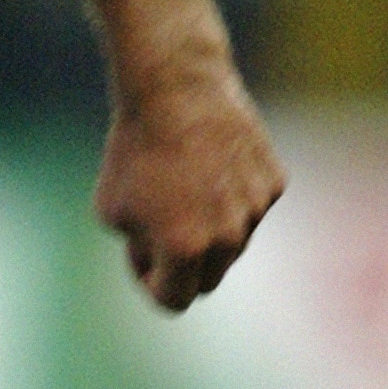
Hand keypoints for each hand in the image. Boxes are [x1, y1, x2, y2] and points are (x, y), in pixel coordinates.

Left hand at [94, 63, 284, 310]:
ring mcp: (256, 210)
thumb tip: (164, 263)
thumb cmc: (134, 150)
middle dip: (182, 266)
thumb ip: (140, 250)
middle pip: (207, 280)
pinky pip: (250, 209)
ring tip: (182, 188)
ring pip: (232, 245)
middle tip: (159, 230)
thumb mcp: (113, 210)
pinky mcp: (274, 183)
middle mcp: (228, 237)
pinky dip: (230, 199)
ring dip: (207, 231)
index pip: (173, 300)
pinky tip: (209, 166)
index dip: (150, 283)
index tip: (141, 257)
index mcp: (184, 250)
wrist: (175, 88)